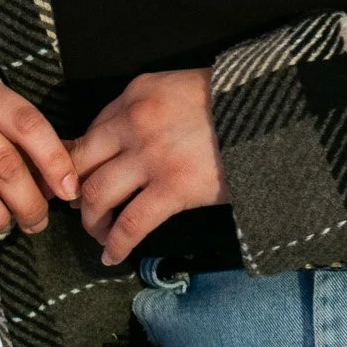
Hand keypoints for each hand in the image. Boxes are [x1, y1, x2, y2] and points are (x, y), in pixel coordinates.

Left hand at [69, 68, 229, 265]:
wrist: (274, 113)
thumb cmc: (235, 102)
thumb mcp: (182, 89)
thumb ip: (151, 109)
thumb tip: (126, 144)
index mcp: (137, 92)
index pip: (91, 129)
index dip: (81, 160)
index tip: (81, 178)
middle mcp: (134, 121)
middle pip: (80, 162)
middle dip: (72, 190)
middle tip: (78, 207)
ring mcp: (151, 156)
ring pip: (95, 195)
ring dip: (91, 221)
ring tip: (99, 234)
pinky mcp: (173, 188)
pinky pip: (130, 223)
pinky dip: (116, 245)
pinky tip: (113, 257)